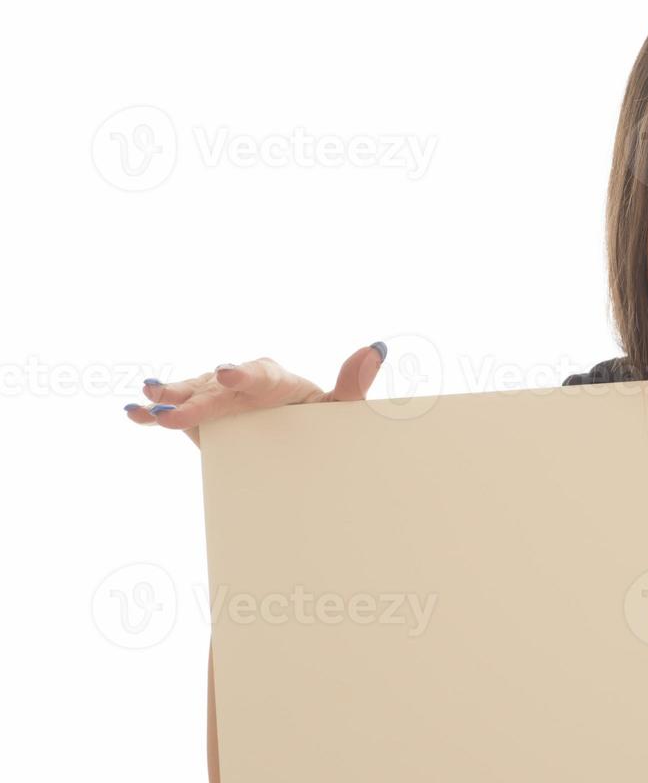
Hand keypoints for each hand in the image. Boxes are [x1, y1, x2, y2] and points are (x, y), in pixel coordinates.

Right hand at [121, 342, 387, 447]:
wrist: (291, 434)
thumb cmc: (319, 420)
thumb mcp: (339, 409)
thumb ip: (354, 384)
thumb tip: (377, 347)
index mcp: (274, 379)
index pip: (258, 375)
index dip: (242, 374)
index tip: (227, 374)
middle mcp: (240, 381)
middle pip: (216, 391)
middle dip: (196, 400)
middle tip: (173, 411)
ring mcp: (216, 394)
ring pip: (190, 395)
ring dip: (168, 401)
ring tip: (148, 406)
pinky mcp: (198, 410)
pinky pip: (174, 409)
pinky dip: (153, 410)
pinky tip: (134, 413)